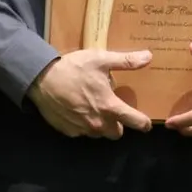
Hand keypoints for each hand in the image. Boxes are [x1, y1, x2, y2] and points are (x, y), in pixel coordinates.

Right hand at [26, 49, 153, 138]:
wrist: (41, 79)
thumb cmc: (73, 68)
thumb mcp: (100, 59)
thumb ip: (126, 61)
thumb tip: (149, 57)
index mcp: (109, 106)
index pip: (135, 122)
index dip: (144, 123)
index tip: (145, 122)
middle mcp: (98, 123)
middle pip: (117, 133)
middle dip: (118, 124)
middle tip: (111, 108)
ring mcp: (82, 130)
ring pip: (99, 134)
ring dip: (100, 124)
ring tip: (92, 106)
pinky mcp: (68, 132)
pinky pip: (82, 132)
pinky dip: (82, 124)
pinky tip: (76, 109)